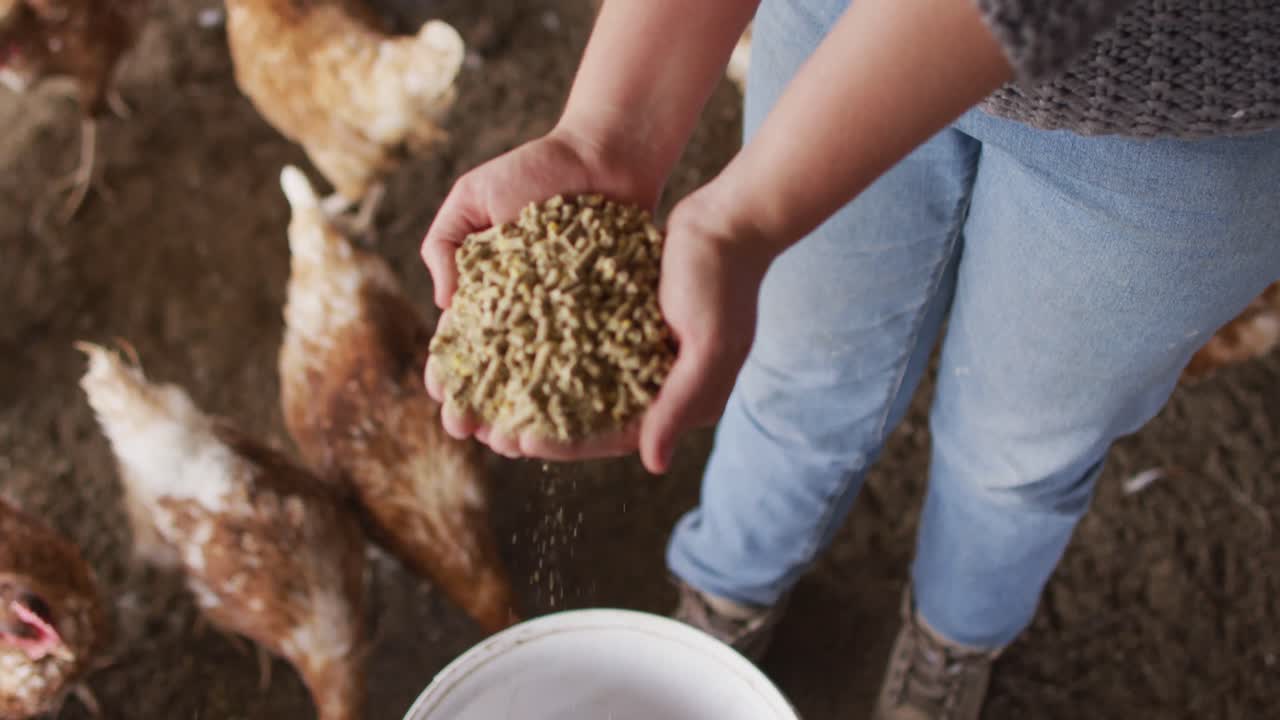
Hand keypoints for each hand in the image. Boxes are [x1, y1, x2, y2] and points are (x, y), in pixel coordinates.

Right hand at [422, 126, 664, 458]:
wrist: (605, 157)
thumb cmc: (535, 171)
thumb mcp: (473, 197)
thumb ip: (446, 243)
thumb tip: (442, 303)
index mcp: (487, 293)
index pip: (463, 346)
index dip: (451, 378)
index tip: (445, 404)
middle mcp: (527, 315)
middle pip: (500, 374)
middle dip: (484, 408)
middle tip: (474, 436)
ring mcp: (568, 320)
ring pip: (544, 379)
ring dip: (526, 413)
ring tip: (514, 442)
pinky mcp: (608, 318)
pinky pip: (592, 361)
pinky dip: (579, 391)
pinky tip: (568, 419)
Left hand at [426, 181, 776, 472]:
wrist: (728, 220)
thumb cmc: (724, 282)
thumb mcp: (710, 346)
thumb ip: (680, 404)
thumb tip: (653, 464)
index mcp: (684, 401)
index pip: (614, 436)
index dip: (563, 443)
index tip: (517, 442)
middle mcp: (659, 383)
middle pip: (590, 416)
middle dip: (539, 424)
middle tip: (487, 431)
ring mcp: (640, 351)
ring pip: (577, 383)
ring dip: (533, 391)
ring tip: (489, 396)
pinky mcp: (625, 321)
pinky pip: (578, 345)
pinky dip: (545, 351)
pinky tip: (508, 351)